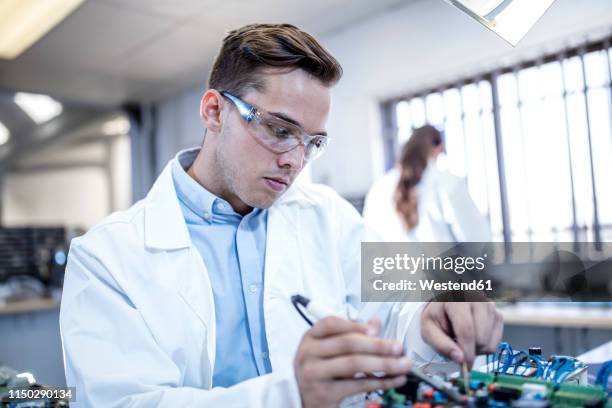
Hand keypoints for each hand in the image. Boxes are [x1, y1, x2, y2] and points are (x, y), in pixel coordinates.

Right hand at [294, 316, 410, 407]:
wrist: (301, 398)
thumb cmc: (319, 370)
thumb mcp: (330, 349)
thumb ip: (352, 334)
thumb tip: (376, 322)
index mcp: (311, 337)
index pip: (332, 324)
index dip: (356, 325)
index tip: (377, 330)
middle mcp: (308, 353)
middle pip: (347, 343)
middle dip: (378, 345)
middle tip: (398, 348)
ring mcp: (314, 373)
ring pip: (354, 364)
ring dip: (384, 364)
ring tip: (402, 365)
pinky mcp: (324, 393)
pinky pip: (358, 385)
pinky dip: (380, 382)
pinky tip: (394, 379)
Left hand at [420, 302, 502, 366]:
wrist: (445, 302)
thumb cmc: (437, 314)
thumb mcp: (429, 328)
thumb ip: (441, 344)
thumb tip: (460, 359)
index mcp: (457, 299)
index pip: (466, 329)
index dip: (466, 351)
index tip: (464, 365)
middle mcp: (478, 299)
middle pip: (481, 338)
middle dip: (469, 350)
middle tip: (457, 345)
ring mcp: (490, 306)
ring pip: (490, 342)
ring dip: (477, 348)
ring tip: (463, 338)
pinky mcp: (498, 314)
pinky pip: (497, 341)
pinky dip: (485, 345)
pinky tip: (473, 336)